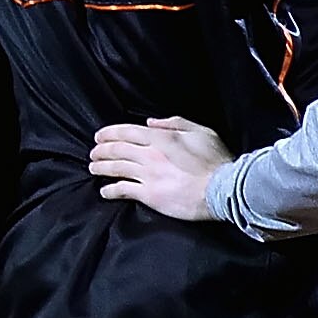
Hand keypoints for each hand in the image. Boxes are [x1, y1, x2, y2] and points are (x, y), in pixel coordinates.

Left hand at [90, 115, 234, 220]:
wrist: (223, 188)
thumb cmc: (216, 161)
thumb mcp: (202, 132)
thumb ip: (175, 123)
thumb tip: (151, 122)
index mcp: (161, 138)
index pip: (127, 132)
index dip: (109, 133)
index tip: (99, 136)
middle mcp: (150, 155)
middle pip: (117, 149)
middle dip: (101, 150)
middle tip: (94, 152)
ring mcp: (149, 175)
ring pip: (116, 168)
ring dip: (101, 167)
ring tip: (93, 167)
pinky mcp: (150, 195)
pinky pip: (123, 190)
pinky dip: (110, 190)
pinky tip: (104, 191)